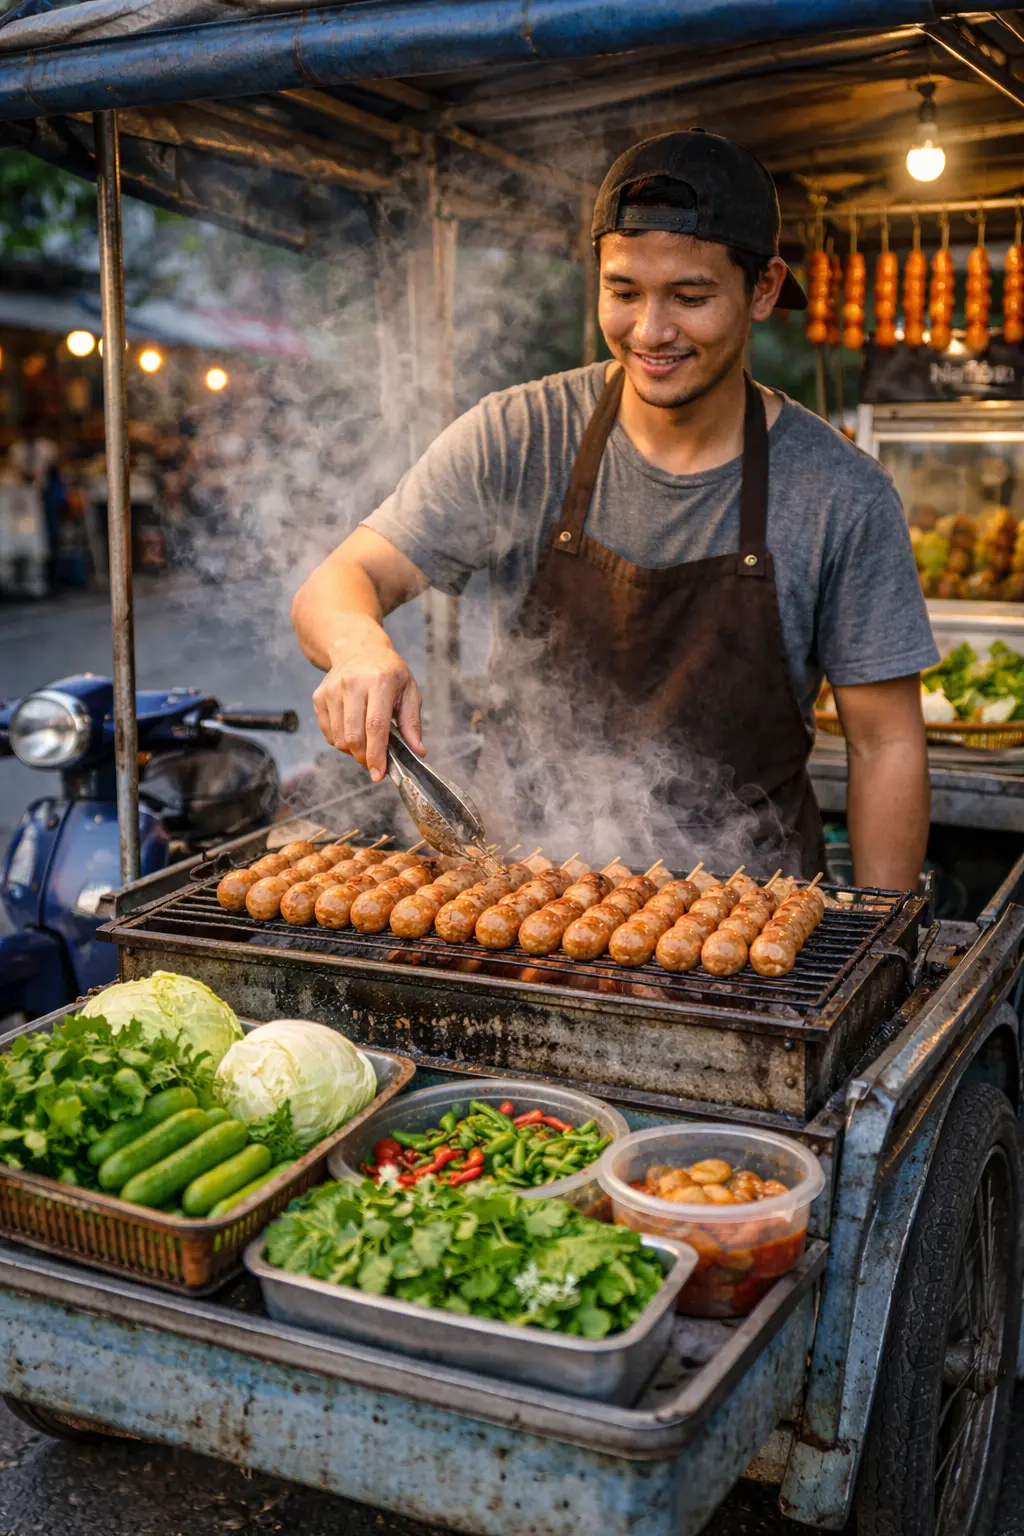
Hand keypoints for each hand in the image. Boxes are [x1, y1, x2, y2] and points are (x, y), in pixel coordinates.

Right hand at [313, 624, 424, 781]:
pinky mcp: (319, 697)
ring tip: (366, 742)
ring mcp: (332, 690)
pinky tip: (353, 730)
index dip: (377, 754)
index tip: (379, 773)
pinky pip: (328, 733)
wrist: (357, 648)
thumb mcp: (409, 691)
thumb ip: (412, 723)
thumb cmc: (388, 672)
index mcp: (379, 681)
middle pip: (353, 736)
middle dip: (364, 758)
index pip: (375, 726)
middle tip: (375, 763)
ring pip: (339, 739)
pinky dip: (341, 741)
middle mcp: (352, 684)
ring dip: (353, 751)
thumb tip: (418, 751)